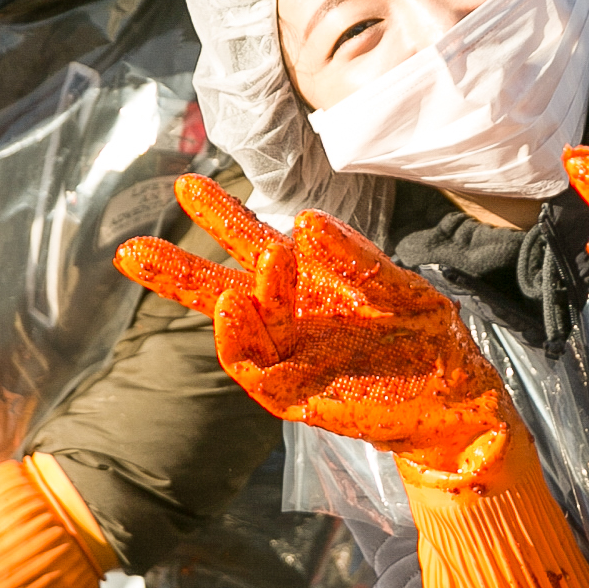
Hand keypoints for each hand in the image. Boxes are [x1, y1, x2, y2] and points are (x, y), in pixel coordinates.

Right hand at [114, 176, 517, 484]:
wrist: (460, 403)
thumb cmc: (430, 340)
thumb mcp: (400, 288)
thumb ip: (356, 260)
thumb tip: (302, 221)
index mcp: (310, 284)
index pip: (253, 245)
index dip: (220, 216)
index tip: (186, 184)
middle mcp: (291, 320)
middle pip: (220, 290)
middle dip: (175, 271)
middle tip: (128, 250)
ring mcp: (290, 359)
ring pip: (233, 331)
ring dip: (219, 303)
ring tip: (225, 290)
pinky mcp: (297, 397)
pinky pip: (255, 369)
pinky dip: (237, 340)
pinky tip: (232, 310)